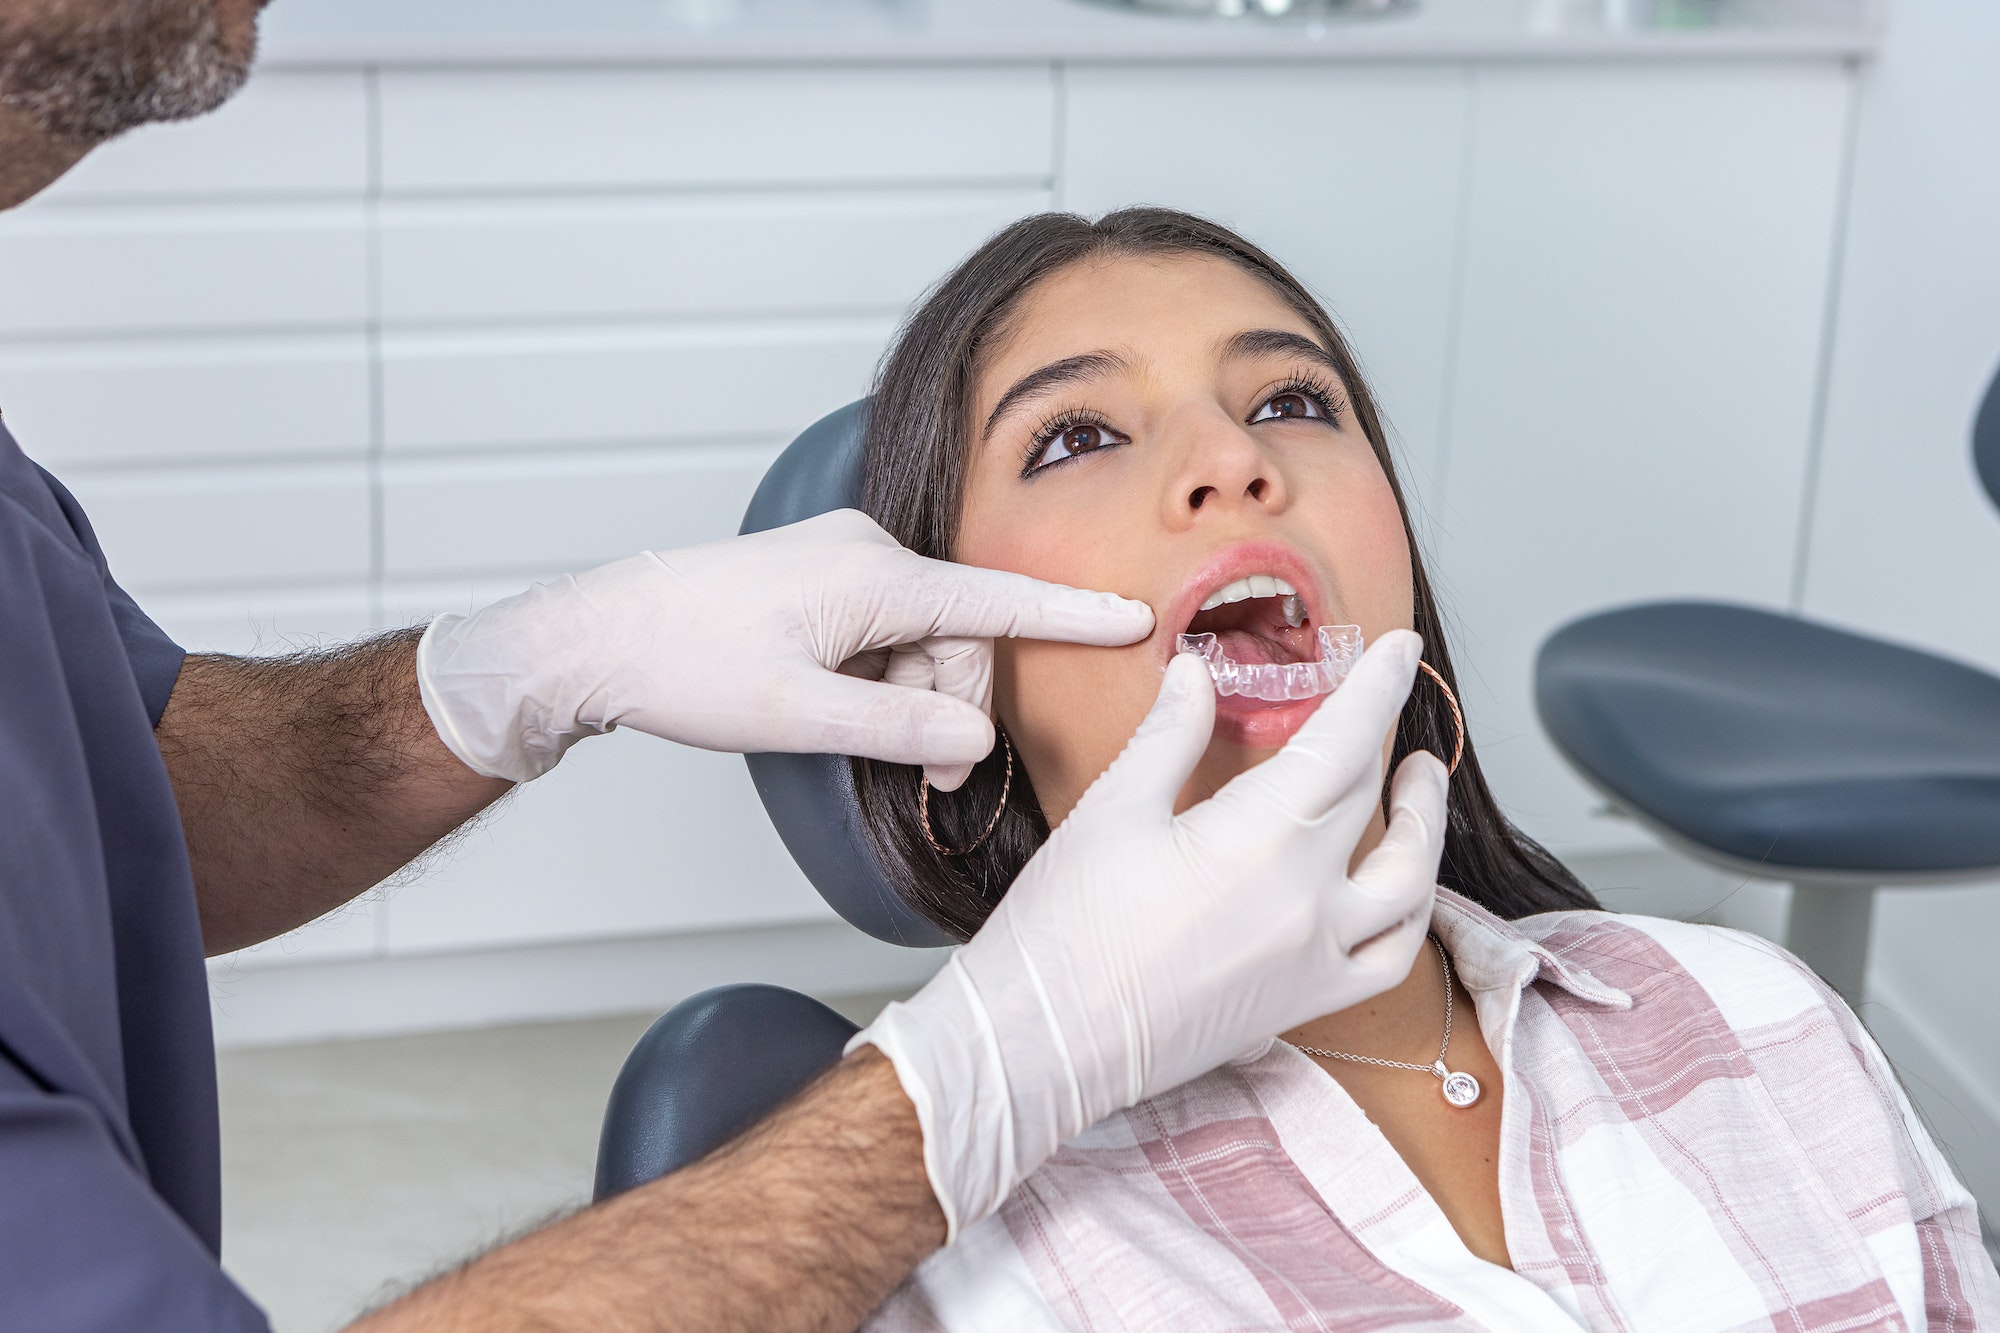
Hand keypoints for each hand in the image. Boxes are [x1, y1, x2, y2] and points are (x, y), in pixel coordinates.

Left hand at [414, 510, 1153, 783]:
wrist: (597, 636)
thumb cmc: (683, 668)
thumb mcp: (795, 716)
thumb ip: (895, 729)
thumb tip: (974, 745)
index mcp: (871, 577)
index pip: (994, 599)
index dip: (1069, 615)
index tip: (1135, 616)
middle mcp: (866, 553)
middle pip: (958, 637)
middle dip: (950, 707)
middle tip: (919, 776)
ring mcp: (842, 562)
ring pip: (922, 641)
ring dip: (912, 698)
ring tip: (859, 742)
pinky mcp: (822, 579)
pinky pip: (886, 632)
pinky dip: (882, 679)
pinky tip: (836, 708)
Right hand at [854, 631, 1448, 1238]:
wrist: (1041, 1045)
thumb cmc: (1064, 933)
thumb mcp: (1112, 810)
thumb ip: (1169, 735)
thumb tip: (1196, 675)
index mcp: (1259, 838)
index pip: (1344, 742)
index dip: (1379, 687)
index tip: (1400, 649)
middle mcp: (1306, 900)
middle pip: (1369, 802)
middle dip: (1385, 741)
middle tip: (1384, 704)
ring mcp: (1313, 959)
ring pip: (1409, 884)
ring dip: (1422, 827)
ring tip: (1418, 788)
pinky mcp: (1303, 1004)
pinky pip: (1389, 959)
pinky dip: (1408, 917)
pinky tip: (1397, 890)